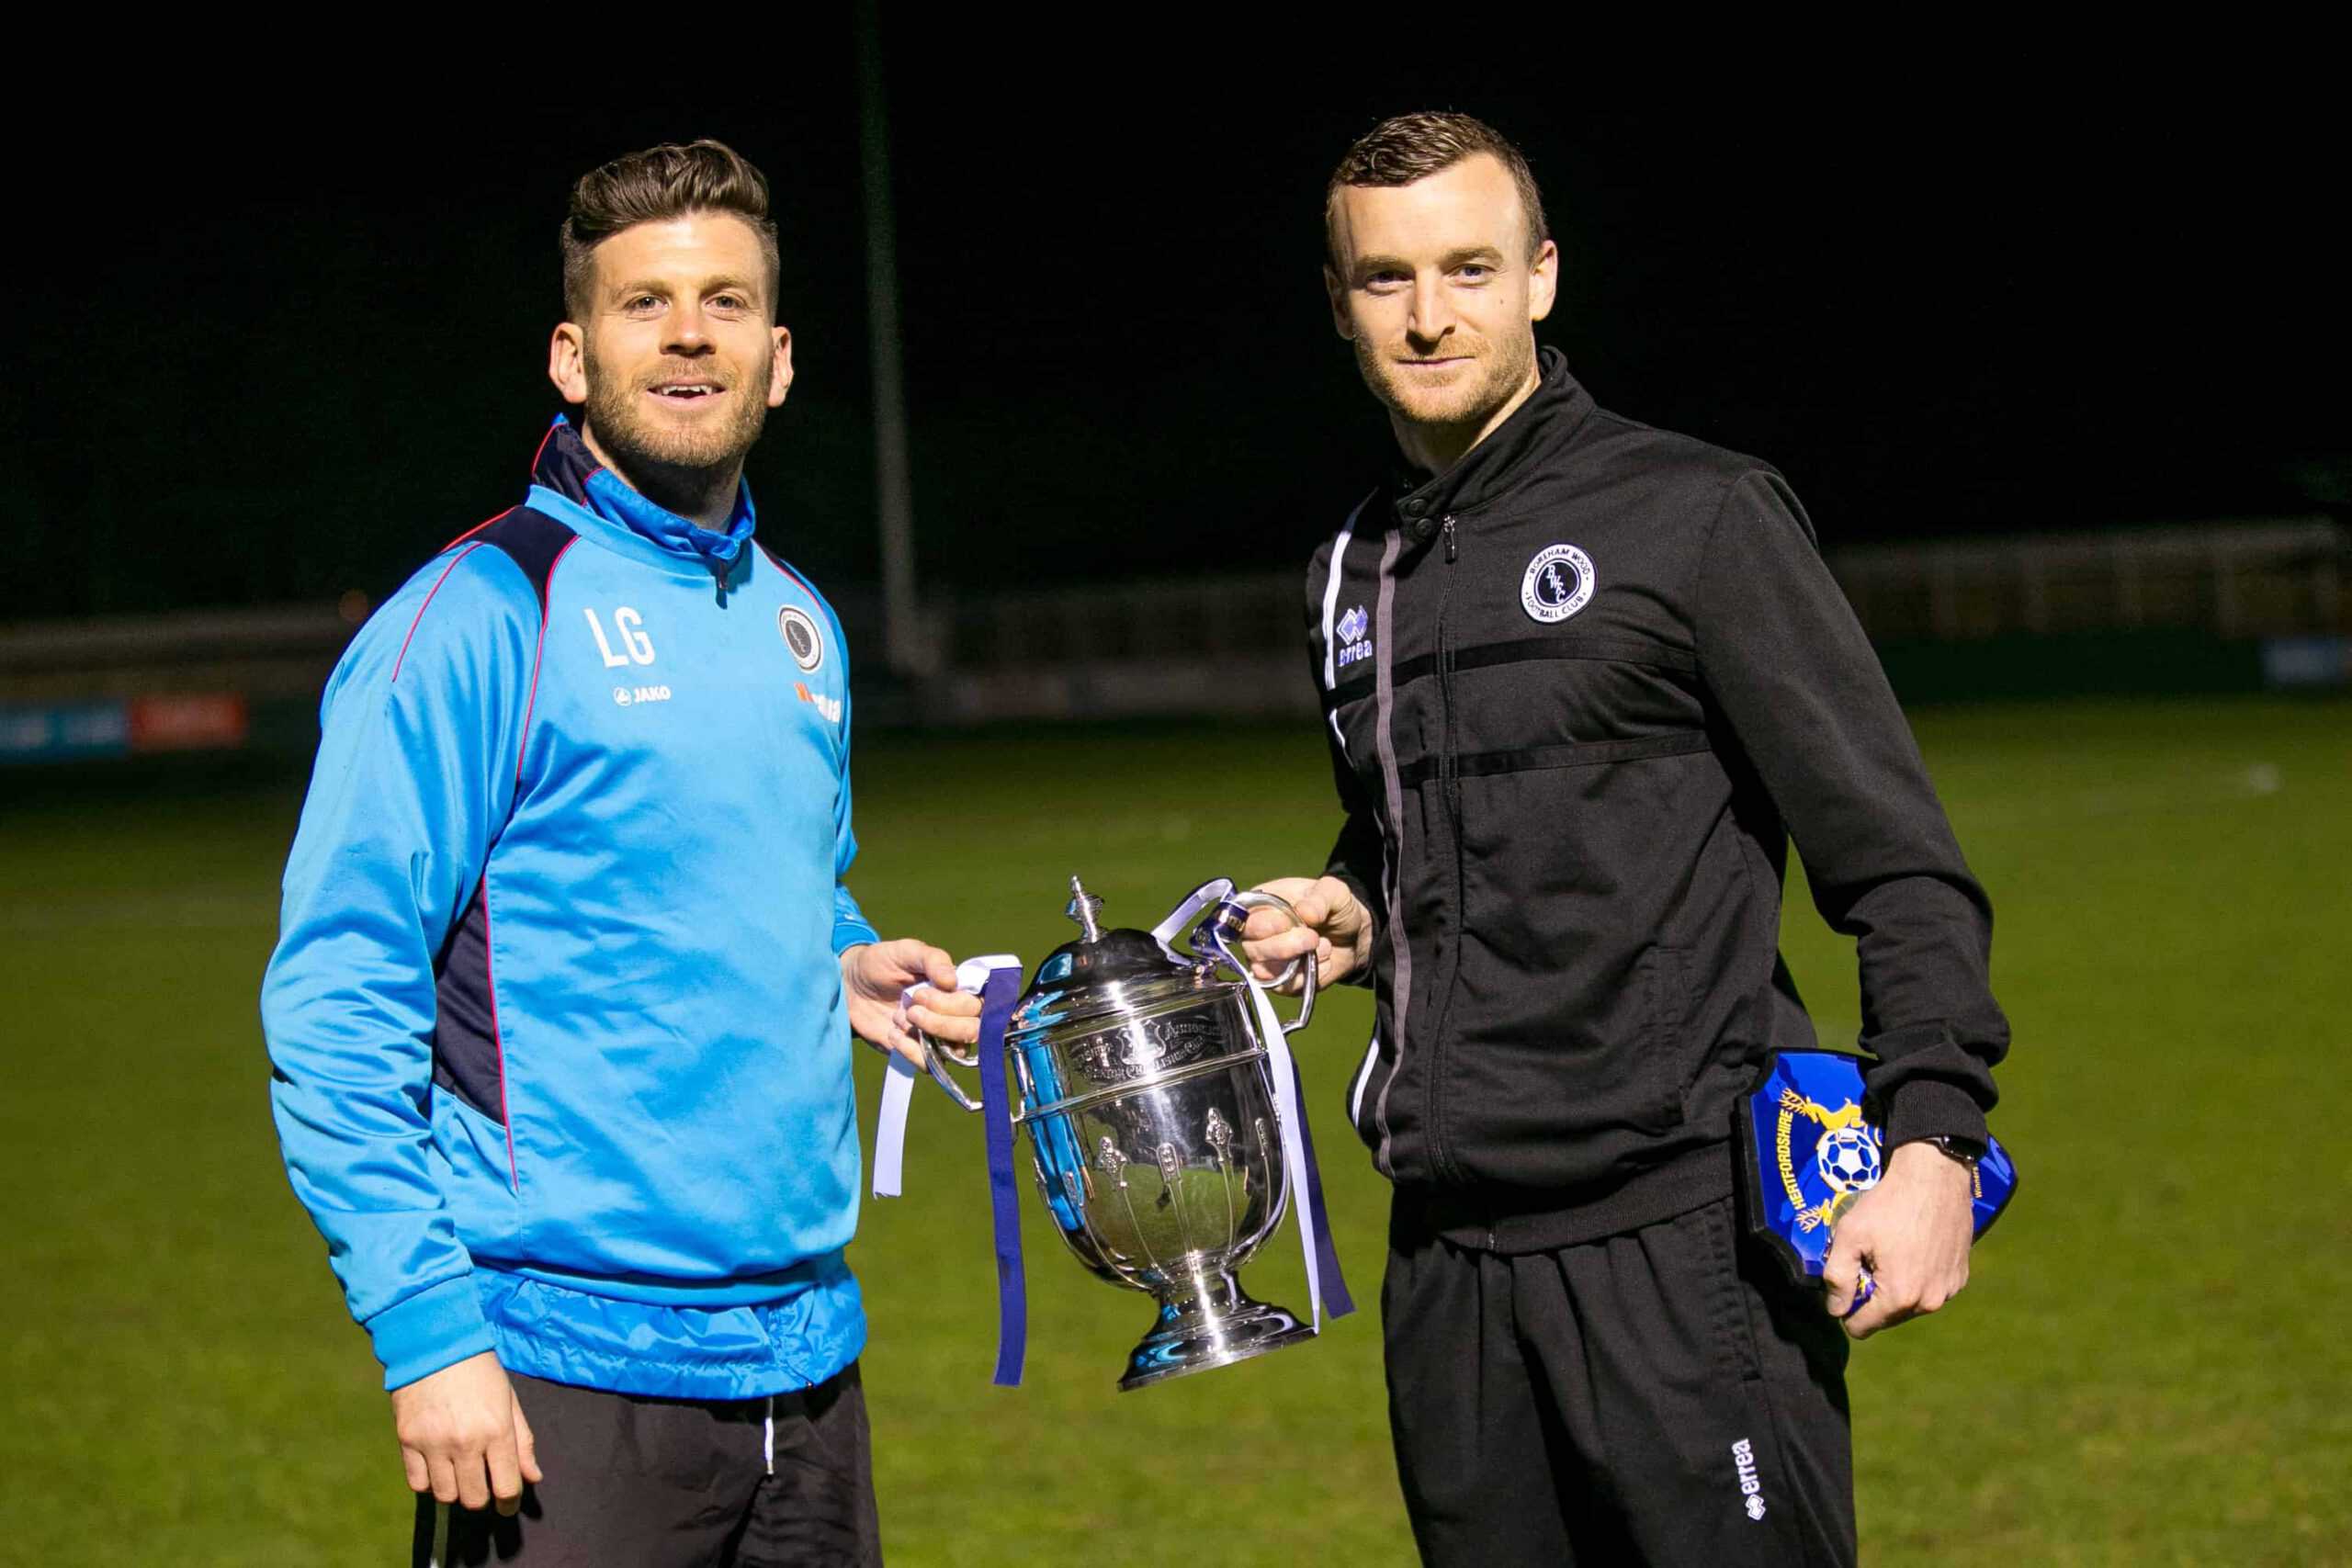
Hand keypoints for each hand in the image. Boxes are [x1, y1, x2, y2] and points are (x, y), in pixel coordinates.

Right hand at [390, 1350, 539, 1514]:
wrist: (436, 1343)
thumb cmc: (480, 1370)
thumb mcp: (509, 1400)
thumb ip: (522, 1442)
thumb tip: (532, 1478)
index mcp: (496, 1430)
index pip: (506, 1487)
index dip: (509, 1503)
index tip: (507, 1504)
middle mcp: (465, 1442)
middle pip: (474, 1498)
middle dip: (482, 1498)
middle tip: (483, 1485)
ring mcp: (433, 1443)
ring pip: (445, 1495)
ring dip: (455, 1490)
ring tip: (460, 1473)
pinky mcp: (407, 1440)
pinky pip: (418, 1483)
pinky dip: (429, 1482)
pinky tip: (437, 1466)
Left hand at [842, 939, 982, 1066]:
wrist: (850, 985)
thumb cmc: (882, 963)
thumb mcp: (906, 951)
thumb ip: (933, 959)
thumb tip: (952, 981)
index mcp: (955, 988)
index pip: (975, 1006)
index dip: (950, 1004)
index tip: (919, 993)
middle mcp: (952, 1013)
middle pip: (971, 1030)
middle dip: (941, 1023)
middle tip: (911, 1010)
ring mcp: (936, 1035)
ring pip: (955, 1051)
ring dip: (926, 1036)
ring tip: (899, 1019)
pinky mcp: (917, 1051)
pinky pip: (929, 1065)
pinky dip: (911, 1052)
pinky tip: (892, 1034)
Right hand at [1239, 875, 1373, 990]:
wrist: (1353, 936)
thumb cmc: (1334, 908)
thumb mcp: (1334, 892)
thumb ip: (1320, 897)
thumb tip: (1304, 912)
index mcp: (1261, 905)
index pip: (1245, 918)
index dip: (1265, 924)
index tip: (1288, 923)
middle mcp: (1256, 934)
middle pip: (1251, 948)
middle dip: (1283, 946)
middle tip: (1312, 937)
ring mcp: (1266, 960)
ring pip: (1263, 971)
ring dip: (1296, 961)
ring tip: (1322, 946)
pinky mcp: (1280, 982)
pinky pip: (1284, 986)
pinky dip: (1307, 975)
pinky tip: (1322, 960)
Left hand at [1823, 1141, 1976, 1339]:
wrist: (1935, 1177)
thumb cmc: (1889, 1204)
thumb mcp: (1850, 1235)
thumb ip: (1837, 1277)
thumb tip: (1836, 1309)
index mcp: (1900, 1297)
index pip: (1862, 1327)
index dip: (1846, 1308)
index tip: (1847, 1281)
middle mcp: (1930, 1302)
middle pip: (1887, 1317)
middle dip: (1873, 1296)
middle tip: (1869, 1259)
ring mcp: (1949, 1290)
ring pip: (1910, 1305)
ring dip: (1897, 1287)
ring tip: (1891, 1251)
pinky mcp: (1961, 1276)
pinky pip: (1930, 1289)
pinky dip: (1918, 1277)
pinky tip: (1912, 1248)